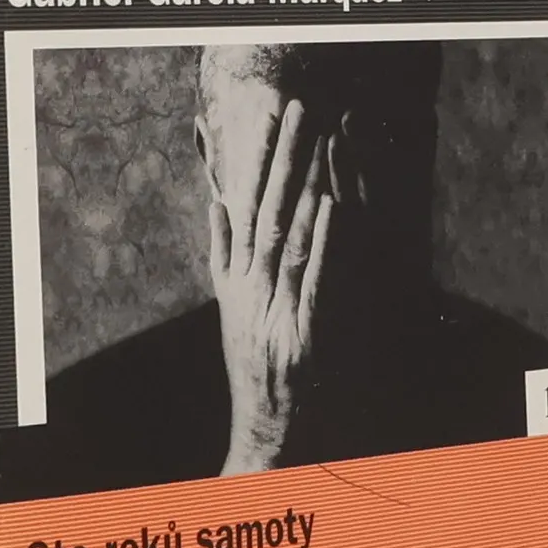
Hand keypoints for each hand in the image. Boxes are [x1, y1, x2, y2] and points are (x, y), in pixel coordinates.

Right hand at [210, 99, 335, 474]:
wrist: (267, 440)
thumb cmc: (257, 377)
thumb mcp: (231, 311)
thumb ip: (223, 256)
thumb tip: (216, 202)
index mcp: (236, 282)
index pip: (247, 208)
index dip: (260, 159)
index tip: (274, 117)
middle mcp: (251, 293)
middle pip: (266, 213)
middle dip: (284, 157)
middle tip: (299, 107)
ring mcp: (275, 314)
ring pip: (288, 238)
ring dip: (304, 186)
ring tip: (318, 138)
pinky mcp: (302, 338)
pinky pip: (312, 282)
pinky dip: (321, 243)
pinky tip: (331, 206)